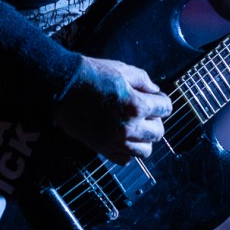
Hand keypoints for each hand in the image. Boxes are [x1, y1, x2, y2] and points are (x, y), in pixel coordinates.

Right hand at [53, 56, 171, 163]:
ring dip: (144, 138)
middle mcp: (129, 127)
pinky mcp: (102, 148)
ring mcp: (115, 141)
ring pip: (145, 150)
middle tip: (147, 111)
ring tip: (136, 126)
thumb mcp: (123, 69)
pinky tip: (123, 137)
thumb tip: (155, 91)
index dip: (162, 101)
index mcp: (137, 105)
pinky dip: (128, 151)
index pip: (165, 108)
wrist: (63, 85)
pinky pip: (125, 159)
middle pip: (158, 132)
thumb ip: (144, 81)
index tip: (158, 98)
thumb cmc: (91, 75)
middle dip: (156, 120)